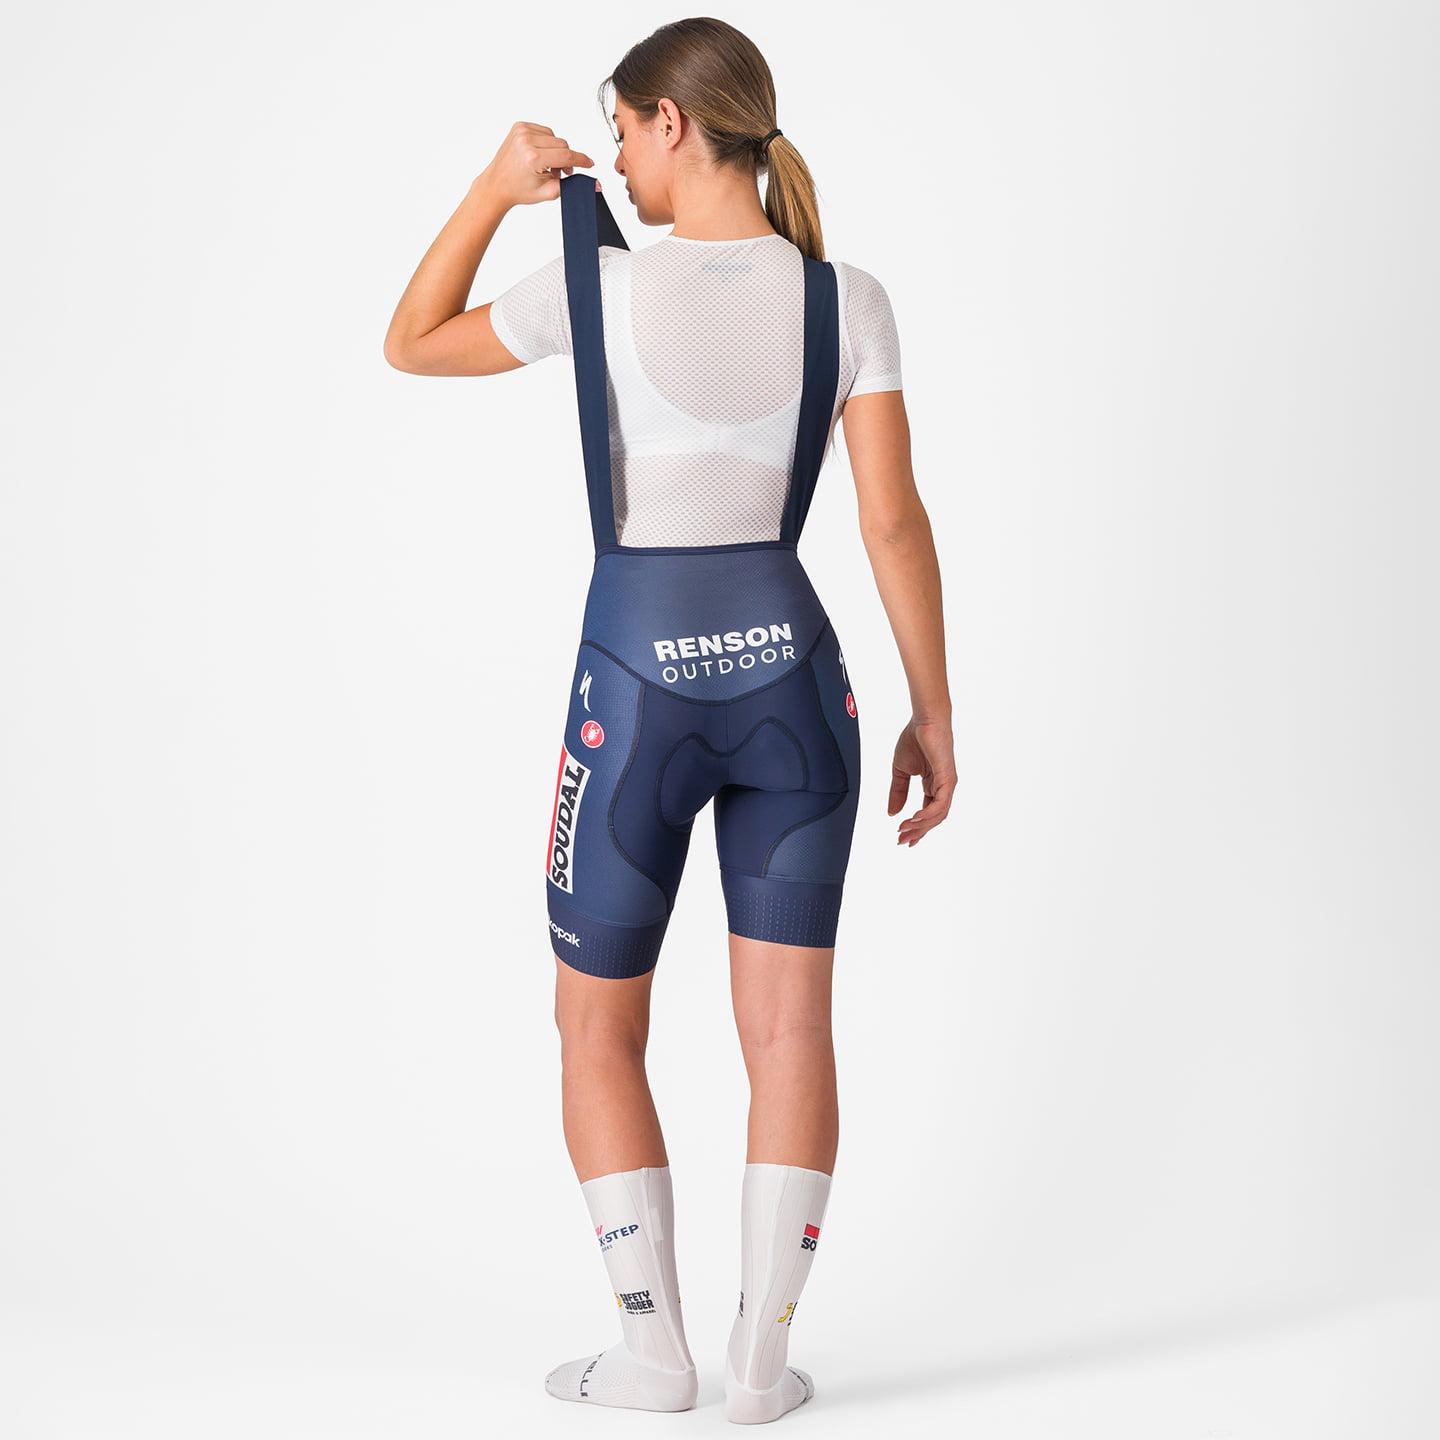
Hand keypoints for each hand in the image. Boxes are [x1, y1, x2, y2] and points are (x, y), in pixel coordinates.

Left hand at [475, 121, 597, 208]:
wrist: (497, 185)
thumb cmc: (518, 190)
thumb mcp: (548, 192)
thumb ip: (572, 186)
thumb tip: (594, 183)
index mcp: (532, 157)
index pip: (566, 155)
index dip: (581, 160)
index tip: (590, 164)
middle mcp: (526, 140)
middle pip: (563, 145)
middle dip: (565, 159)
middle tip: (560, 173)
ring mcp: (521, 131)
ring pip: (555, 137)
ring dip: (556, 151)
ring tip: (547, 165)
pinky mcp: (519, 126)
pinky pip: (544, 132)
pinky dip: (546, 143)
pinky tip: (540, 154)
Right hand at [888, 717, 955, 845]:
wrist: (923, 720)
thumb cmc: (915, 739)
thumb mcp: (900, 770)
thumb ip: (898, 792)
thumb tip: (892, 813)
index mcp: (933, 785)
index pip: (927, 813)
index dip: (916, 827)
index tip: (903, 839)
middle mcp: (943, 787)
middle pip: (932, 818)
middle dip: (916, 831)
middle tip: (901, 840)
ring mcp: (947, 784)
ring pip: (937, 814)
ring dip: (920, 825)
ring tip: (904, 830)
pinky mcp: (948, 779)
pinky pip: (940, 803)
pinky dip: (927, 814)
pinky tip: (913, 819)